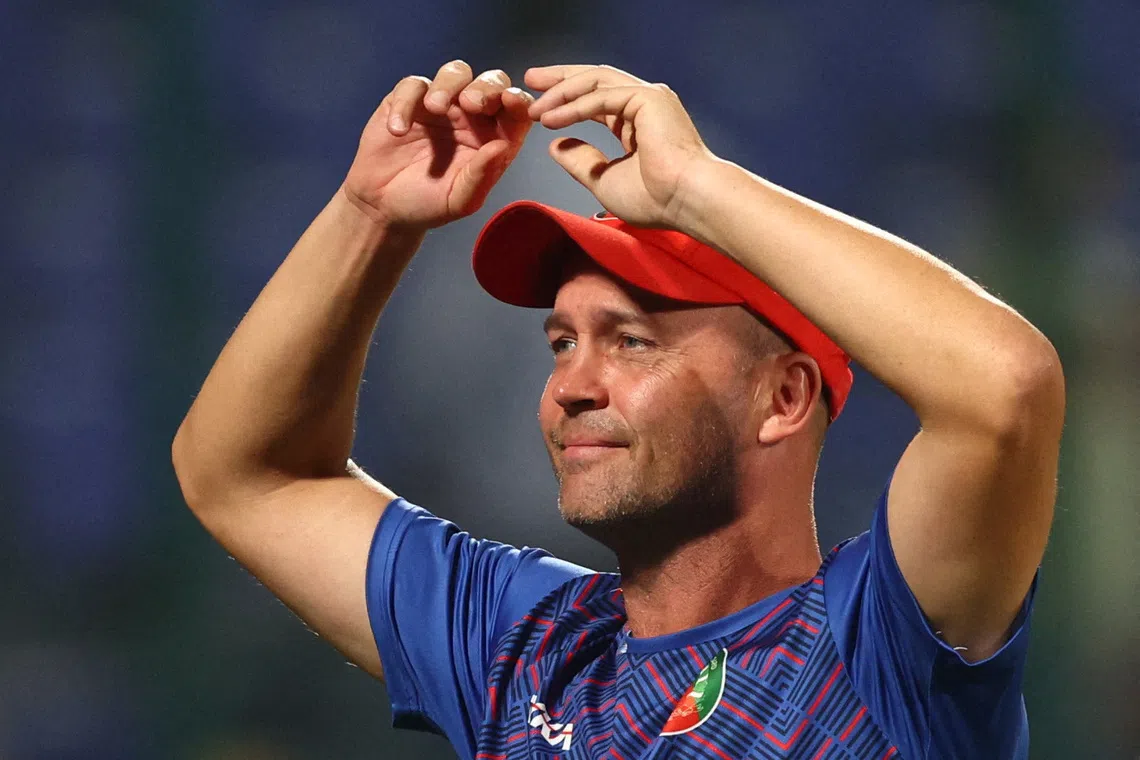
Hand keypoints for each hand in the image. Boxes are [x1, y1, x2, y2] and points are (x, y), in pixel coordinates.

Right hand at [344, 61, 533, 229]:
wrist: (384, 207)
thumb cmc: (429, 204)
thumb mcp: (459, 200)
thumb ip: (481, 176)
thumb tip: (501, 147)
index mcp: (493, 138)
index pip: (515, 112)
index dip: (518, 101)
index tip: (511, 100)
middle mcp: (472, 117)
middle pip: (491, 82)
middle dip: (486, 87)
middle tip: (471, 104)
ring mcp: (441, 105)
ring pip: (456, 73)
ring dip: (449, 84)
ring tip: (434, 107)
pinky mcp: (408, 101)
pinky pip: (412, 86)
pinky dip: (406, 102)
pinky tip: (398, 130)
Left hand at [525, 65, 716, 227]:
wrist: (687, 200)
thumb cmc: (656, 199)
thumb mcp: (604, 179)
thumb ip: (581, 161)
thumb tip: (555, 145)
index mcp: (637, 121)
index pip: (596, 99)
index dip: (566, 97)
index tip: (539, 105)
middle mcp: (644, 103)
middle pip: (594, 80)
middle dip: (559, 80)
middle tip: (530, 80)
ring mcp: (648, 97)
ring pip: (595, 82)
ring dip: (561, 92)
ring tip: (534, 107)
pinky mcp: (648, 98)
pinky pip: (602, 96)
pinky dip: (574, 106)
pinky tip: (551, 119)